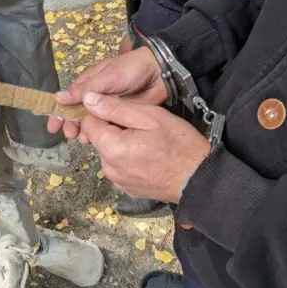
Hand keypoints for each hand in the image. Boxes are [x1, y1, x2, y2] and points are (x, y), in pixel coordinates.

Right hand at [47, 45, 167, 137]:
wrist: (158, 73)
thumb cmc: (129, 70)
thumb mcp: (105, 77)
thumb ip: (83, 90)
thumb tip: (58, 98)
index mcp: (89, 83)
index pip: (68, 99)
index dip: (59, 113)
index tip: (52, 127)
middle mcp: (95, 96)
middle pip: (78, 114)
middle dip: (71, 125)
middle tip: (70, 135)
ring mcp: (108, 107)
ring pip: (91, 122)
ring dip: (84, 131)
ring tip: (84, 140)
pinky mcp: (120, 116)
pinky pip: (106, 127)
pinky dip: (100, 134)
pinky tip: (98, 141)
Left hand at [78, 93, 209, 203]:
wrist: (198, 179)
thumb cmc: (178, 145)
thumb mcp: (149, 116)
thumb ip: (115, 108)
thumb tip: (87, 99)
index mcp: (110, 147)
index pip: (88, 123)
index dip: (103, 112)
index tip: (123, 110)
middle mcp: (107, 167)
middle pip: (99, 139)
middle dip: (114, 128)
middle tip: (142, 126)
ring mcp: (117, 180)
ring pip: (109, 153)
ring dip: (121, 144)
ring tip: (147, 142)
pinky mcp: (126, 188)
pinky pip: (119, 167)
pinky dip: (128, 159)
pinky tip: (147, 156)